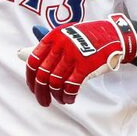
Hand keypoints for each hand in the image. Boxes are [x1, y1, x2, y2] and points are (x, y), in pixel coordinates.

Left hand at [18, 14, 136, 106]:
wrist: (113, 36)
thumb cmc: (87, 37)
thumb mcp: (66, 33)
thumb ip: (47, 45)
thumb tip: (23, 53)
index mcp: (53, 37)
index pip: (33, 60)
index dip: (30, 77)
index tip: (32, 88)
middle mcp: (60, 45)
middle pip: (43, 74)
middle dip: (40, 91)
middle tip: (43, 101)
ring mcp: (73, 55)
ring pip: (56, 82)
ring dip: (56, 96)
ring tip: (60, 100)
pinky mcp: (86, 65)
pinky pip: (71, 86)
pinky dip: (68, 96)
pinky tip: (69, 99)